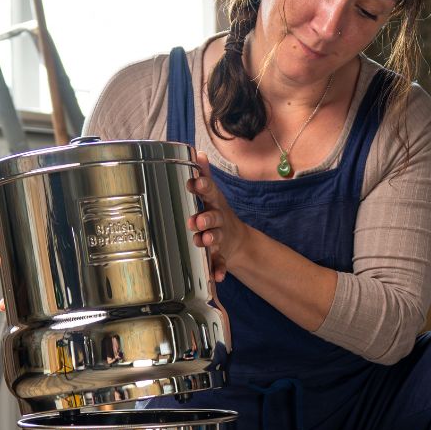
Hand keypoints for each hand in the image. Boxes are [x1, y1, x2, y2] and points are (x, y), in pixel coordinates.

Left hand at [186, 151, 247, 282]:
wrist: (236, 240)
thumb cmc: (216, 212)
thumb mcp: (212, 194)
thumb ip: (203, 176)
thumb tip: (197, 153)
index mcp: (214, 204)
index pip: (208, 192)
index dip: (202, 187)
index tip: (193, 183)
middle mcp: (218, 220)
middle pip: (213, 217)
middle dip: (206, 218)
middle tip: (196, 220)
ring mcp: (221, 237)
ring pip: (216, 238)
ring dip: (210, 239)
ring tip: (203, 241)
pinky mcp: (221, 254)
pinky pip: (220, 262)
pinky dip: (219, 269)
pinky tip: (216, 276)